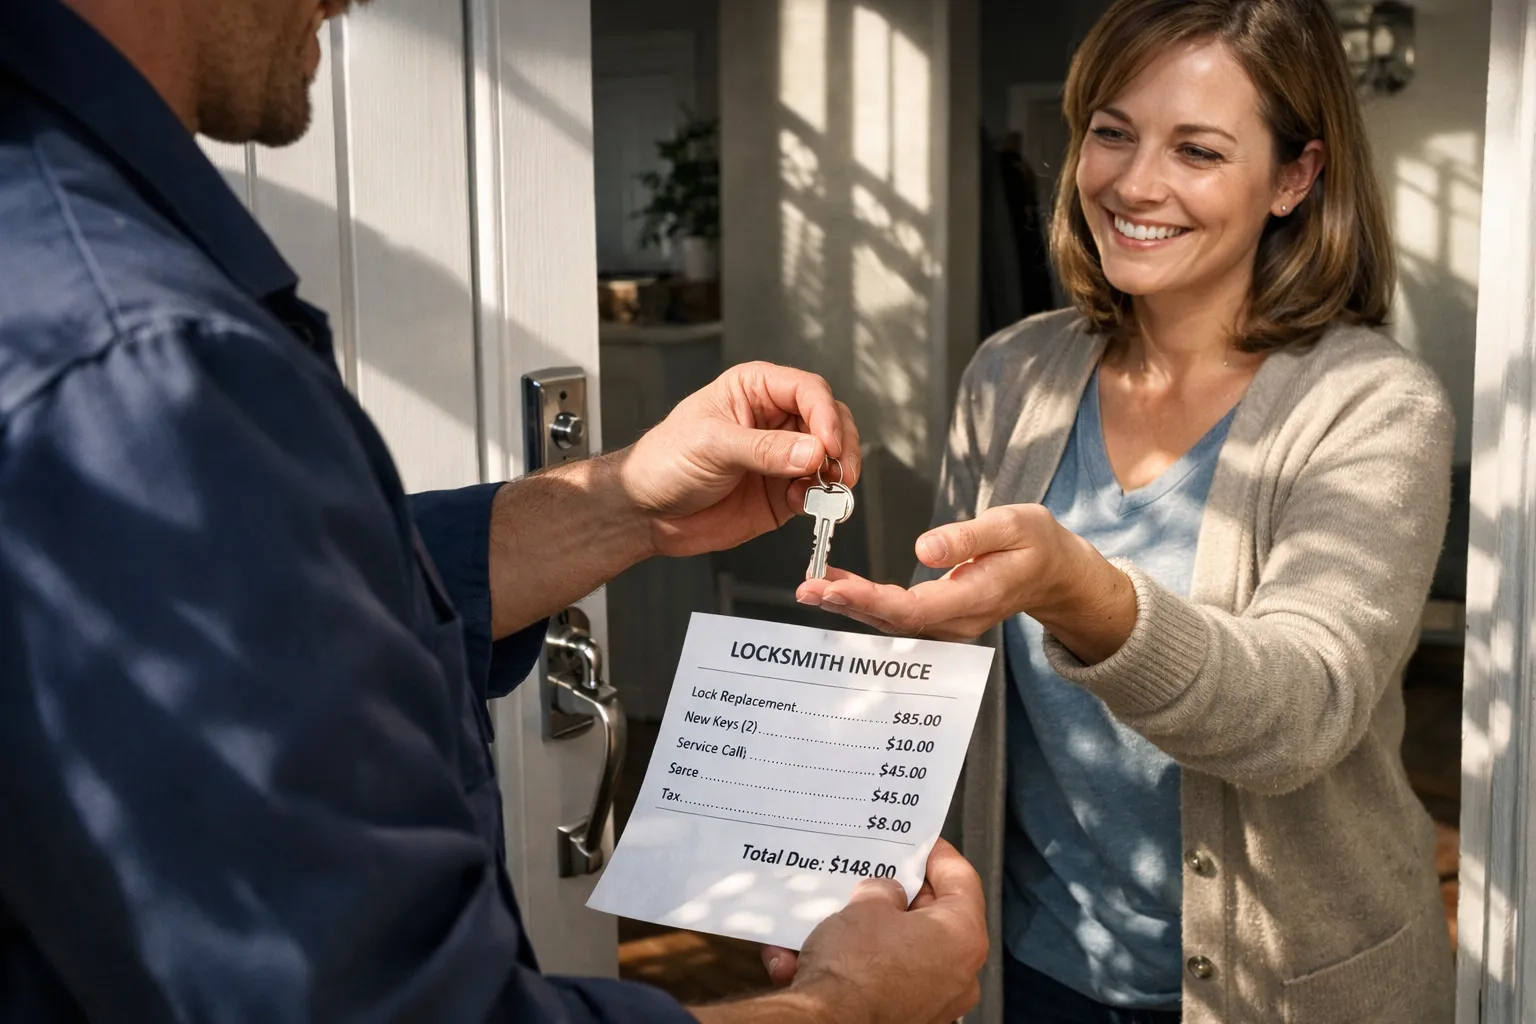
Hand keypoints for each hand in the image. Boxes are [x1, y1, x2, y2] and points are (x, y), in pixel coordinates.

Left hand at [616, 362, 859, 558]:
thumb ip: (764, 449)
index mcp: (755, 389)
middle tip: (836, 472)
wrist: (645, 511)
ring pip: (831, 456)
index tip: (826, 445)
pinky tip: (802, 503)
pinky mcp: (783, 491)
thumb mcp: (711, 445)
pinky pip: (817, 491)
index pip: (808, 390)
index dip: (824, 415)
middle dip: (839, 445)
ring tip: (822, 490)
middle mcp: (775, 419)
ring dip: (835, 474)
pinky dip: (820, 498)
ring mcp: (782, 456)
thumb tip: (812, 452)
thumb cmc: (663, 461)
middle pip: (830, 420)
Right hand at [772, 838, 985, 1023]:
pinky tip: (814, 955)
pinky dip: (854, 966)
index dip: (936, 854)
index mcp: (963, 937)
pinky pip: (883, 980)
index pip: (961, 879)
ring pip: (902, 951)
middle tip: (878, 874)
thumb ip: (885, 890)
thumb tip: (886, 894)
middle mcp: (959, 973)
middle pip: (934, 918)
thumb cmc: (854, 969)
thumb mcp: (867, 904)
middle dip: (900, 896)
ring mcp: (935, 1001)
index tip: (920, 843)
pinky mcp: (907, 1018)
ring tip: (836, 918)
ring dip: (870, 933)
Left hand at [794, 504, 1134, 660]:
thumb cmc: (1037, 543)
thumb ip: (969, 537)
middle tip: (807, 588)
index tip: (834, 585)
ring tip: (811, 589)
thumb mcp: (1014, 524)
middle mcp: (958, 621)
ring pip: (890, 622)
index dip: (869, 600)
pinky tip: (839, 588)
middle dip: (847, 604)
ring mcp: (949, 625)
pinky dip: (864, 602)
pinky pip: (896, 615)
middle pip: (893, 620)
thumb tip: (924, 548)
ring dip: (849, 606)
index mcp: (977, 597)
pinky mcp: (941, 618)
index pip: (914, 608)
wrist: (1056, 573)